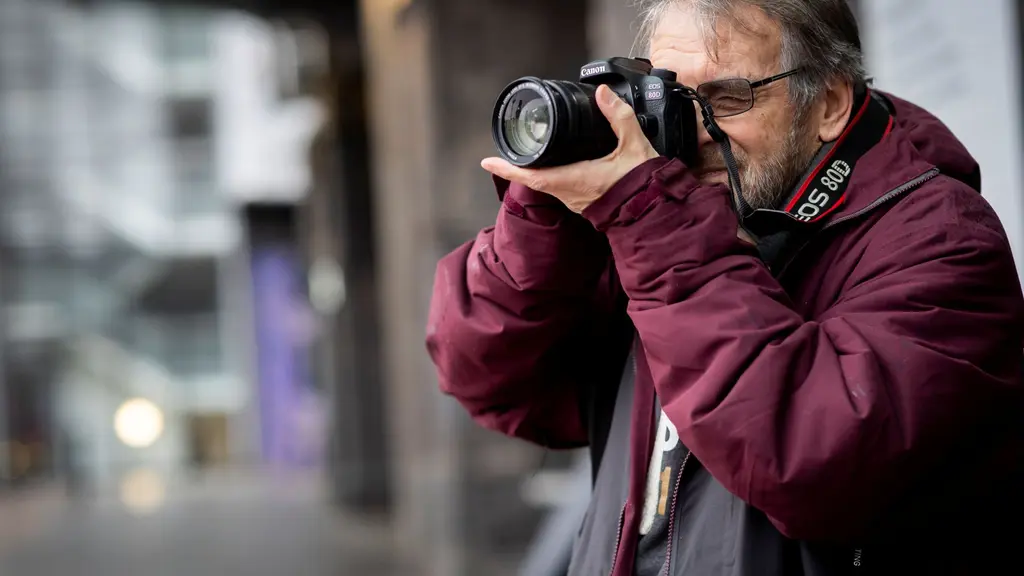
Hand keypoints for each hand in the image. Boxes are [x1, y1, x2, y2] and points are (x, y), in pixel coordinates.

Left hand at [481, 84, 660, 213]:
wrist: (655, 212)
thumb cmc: (642, 185)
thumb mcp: (633, 145)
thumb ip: (618, 117)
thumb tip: (603, 94)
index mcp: (574, 179)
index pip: (531, 176)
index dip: (507, 169)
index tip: (487, 161)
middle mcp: (569, 193)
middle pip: (534, 179)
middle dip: (517, 166)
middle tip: (503, 152)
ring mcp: (575, 200)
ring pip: (547, 183)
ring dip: (534, 171)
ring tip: (525, 156)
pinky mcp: (584, 202)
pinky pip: (560, 188)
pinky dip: (552, 175)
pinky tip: (556, 165)